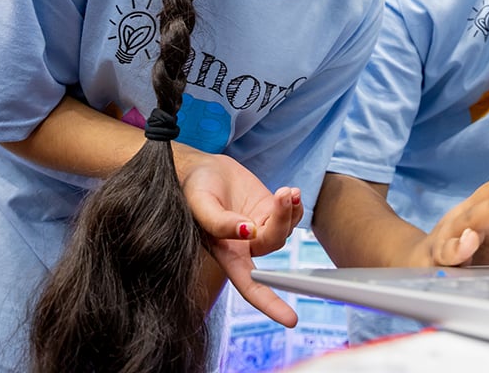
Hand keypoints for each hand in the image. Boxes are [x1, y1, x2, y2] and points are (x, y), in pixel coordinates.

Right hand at [178, 151, 303, 325]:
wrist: (200, 168)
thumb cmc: (193, 188)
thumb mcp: (201, 204)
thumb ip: (221, 222)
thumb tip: (248, 232)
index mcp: (225, 253)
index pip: (249, 285)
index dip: (269, 304)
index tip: (291, 320)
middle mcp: (244, 246)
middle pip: (273, 243)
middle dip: (282, 220)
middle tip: (283, 194)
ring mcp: (259, 228)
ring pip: (284, 229)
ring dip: (290, 209)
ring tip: (286, 190)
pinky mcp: (268, 211)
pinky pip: (291, 216)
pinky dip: (295, 205)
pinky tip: (290, 192)